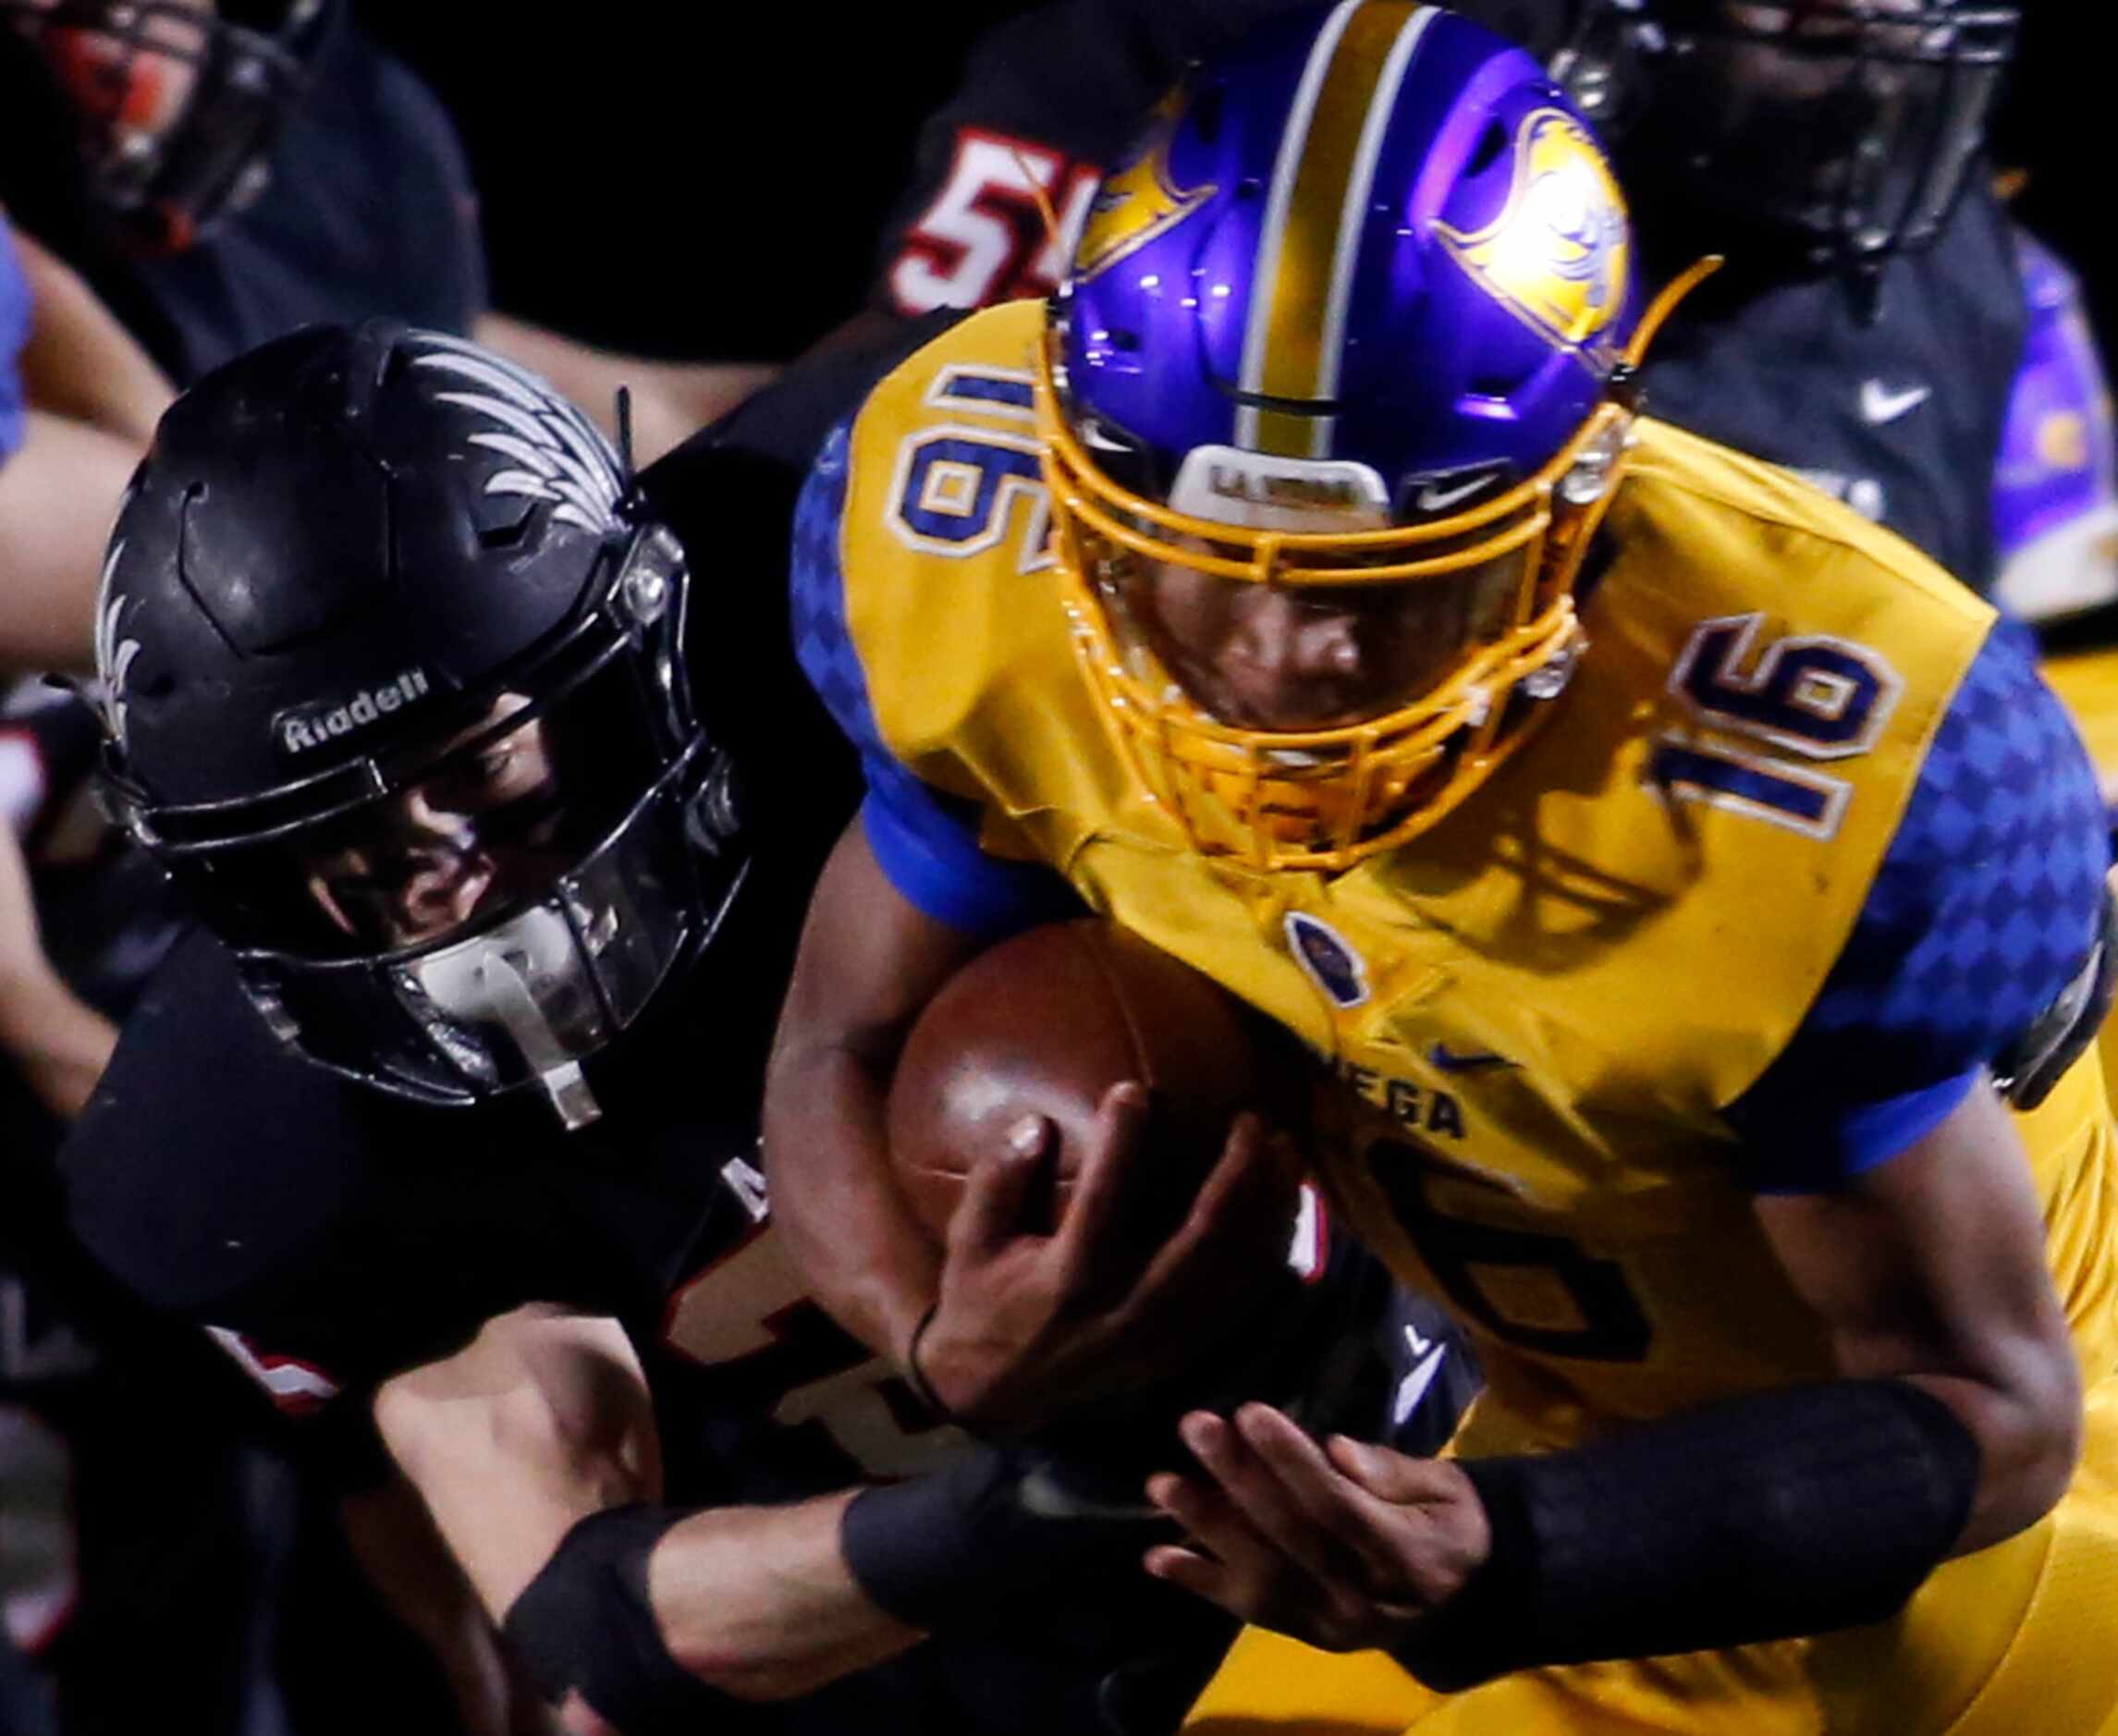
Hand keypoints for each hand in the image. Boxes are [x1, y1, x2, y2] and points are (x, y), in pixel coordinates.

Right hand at [913, 1082, 1299, 1434]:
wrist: (996, 1401)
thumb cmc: (981, 1307)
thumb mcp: (970, 1244)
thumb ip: (999, 1182)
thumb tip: (1037, 1122)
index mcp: (1068, 1277)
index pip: (1104, 1196)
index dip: (1123, 1140)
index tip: (1136, 1088)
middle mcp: (1126, 1307)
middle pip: (1202, 1236)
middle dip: (1237, 1174)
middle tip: (1252, 1119)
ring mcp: (1162, 1335)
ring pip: (1234, 1269)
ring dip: (1268, 1208)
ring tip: (1288, 1151)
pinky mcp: (1182, 1351)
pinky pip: (1241, 1300)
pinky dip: (1270, 1253)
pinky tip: (1286, 1209)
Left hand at [1142, 1404, 1489, 1653]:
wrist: (1466, 1597)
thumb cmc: (1450, 1522)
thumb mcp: (1447, 1487)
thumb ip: (1394, 1472)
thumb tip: (1338, 1451)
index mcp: (1408, 1556)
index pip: (1337, 1506)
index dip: (1290, 1461)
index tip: (1249, 1412)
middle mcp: (1364, 1598)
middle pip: (1291, 1536)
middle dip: (1237, 1478)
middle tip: (1195, 1425)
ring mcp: (1331, 1624)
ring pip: (1262, 1576)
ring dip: (1207, 1529)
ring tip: (1162, 1485)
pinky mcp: (1306, 1635)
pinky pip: (1249, 1610)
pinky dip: (1200, 1583)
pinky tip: (1157, 1557)